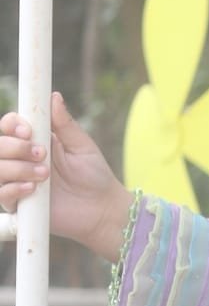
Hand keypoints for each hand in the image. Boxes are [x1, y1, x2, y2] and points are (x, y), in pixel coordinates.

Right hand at [0, 93, 133, 259]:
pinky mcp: (19, 206)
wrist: (101, 209)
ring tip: (45, 174)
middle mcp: (21, 160)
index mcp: (33, 141)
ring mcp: (17, 182)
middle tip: (41, 154)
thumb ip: (65, 124)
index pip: (8, 126)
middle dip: (15, 147)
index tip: (27, 130)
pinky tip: (32, 189)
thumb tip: (54, 96)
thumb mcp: (81, 145)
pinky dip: (13, 189)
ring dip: (18, 168)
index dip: (12, 124)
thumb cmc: (94, 176)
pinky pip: (1, 194)